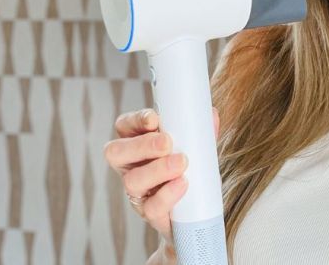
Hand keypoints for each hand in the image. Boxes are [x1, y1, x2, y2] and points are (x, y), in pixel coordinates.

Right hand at [104, 107, 220, 256]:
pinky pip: (151, 208)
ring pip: (132, 181)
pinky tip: (182, 184)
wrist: (196, 210)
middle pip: (117, 152)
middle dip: (142, 145)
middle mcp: (130, 166)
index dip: (135, 120)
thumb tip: (211, 114)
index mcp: (136, 143)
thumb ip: (200, 131)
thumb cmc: (189, 169)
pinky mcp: (150, 213)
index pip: (124, 126)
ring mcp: (137, 192)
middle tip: (167, 142)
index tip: (154, 119)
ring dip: (157, 170)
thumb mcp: (195, 147)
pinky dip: (167, 195)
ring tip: (181, 162)